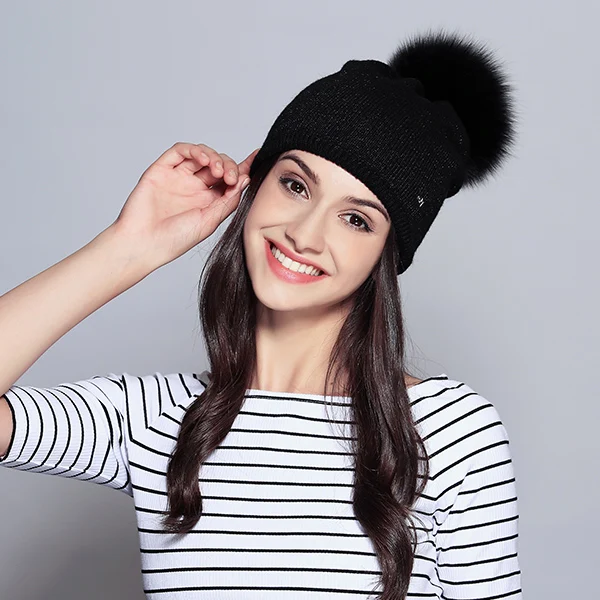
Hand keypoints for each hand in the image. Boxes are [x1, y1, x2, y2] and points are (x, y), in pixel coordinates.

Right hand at [113, 142, 259, 270]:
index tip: (257, 158)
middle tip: (231, 177)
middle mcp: (194, 188)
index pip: (229, 179)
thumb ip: (228, 200)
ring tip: (218, 171)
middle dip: (229, 166)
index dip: (243, 168)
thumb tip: (245, 179)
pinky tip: (204, 160)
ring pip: (201, 155)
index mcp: (208, 202)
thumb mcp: (210, 221)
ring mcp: (178, 178)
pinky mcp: (161, 170)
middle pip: (218, 165)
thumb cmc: (174, 239)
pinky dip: (194, 150)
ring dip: (214, 157)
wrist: (144, 244)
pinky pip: (180, 151)